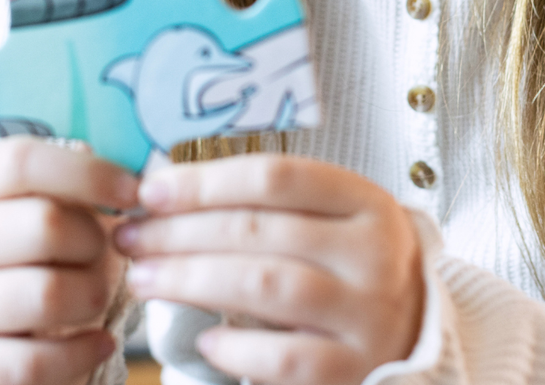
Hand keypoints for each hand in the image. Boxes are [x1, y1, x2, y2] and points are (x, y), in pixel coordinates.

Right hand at [0, 137, 136, 384]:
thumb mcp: (26, 226)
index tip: (131, 191)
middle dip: (94, 241)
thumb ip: (60, 197)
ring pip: (45, 292)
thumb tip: (126, 176)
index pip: (17, 163)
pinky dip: (80, 352)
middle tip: (101, 257)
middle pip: (42, 224)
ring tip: (94, 299)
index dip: (86, 172)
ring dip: (91, 296)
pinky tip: (97, 344)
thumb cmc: (21, 275)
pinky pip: (30, 360)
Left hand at [116, 155, 423, 384]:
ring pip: (266, 286)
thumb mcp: (334, 225)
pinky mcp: (351, 369)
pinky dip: (233, 347)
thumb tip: (168, 193)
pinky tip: (205, 339)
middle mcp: (376, 255)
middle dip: (182, 232)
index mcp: (370, 205)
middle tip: (132, 238)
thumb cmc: (350, 272)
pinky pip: (280, 357)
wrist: (412, 337)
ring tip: (145, 279)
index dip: (207, 181)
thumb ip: (271, 208)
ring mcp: (368, 314)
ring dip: (192, 280)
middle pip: (262, 230)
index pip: (279, 178)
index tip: (152, 191)